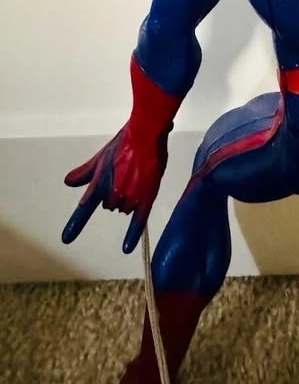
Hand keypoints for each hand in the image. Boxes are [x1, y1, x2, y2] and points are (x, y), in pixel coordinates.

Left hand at [62, 122, 168, 253]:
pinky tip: (126, 248)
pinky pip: (139, 220)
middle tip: (126, 173)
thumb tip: (68, 182)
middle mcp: (111, 195)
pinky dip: (132, 234)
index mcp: (98, 185)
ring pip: (125, 209)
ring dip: (129, 199)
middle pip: (110, 206)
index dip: (75, 225)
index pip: (84, 208)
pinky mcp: (146, 198)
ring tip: (138, 176)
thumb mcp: (101, 157)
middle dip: (115, 195)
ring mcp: (129, 198)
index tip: (66, 239)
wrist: (146, 134)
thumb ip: (85, 172)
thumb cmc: (124, 143)